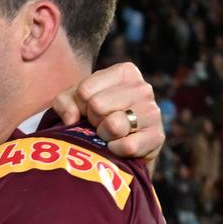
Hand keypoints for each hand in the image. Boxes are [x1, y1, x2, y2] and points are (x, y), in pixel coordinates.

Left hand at [50, 62, 164, 169]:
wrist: (120, 148)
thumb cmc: (96, 118)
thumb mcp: (76, 102)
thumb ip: (65, 102)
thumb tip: (71, 119)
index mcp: (125, 72)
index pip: (85, 90)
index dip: (80, 106)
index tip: (88, 111)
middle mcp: (143, 88)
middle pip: (97, 105)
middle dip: (92, 120)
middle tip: (100, 124)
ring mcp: (152, 112)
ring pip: (113, 125)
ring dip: (104, 135)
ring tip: (109, 134)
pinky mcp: (157, 137)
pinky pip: (127, 146)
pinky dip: (116, 150)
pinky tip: (118, 147)